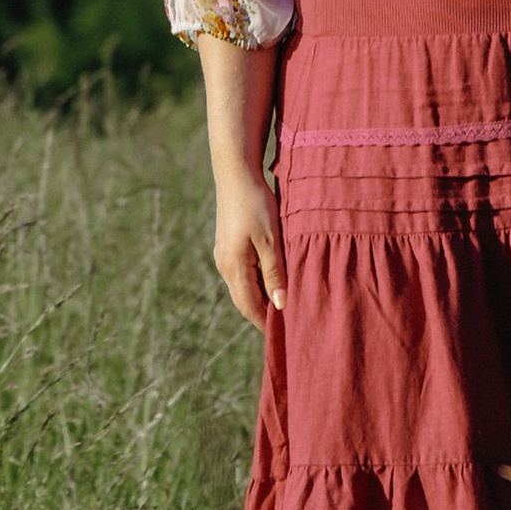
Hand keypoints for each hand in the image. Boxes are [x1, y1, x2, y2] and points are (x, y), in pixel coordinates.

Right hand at [213, 169, 286, 329]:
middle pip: (244, 301)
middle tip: (287, 326)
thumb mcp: (271, 240)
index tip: (285, 335)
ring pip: (243, 287)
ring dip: (260, 298)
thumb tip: (280, 305)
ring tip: (283, 305)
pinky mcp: (227, 246)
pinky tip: (272, 281)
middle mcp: (224, 265)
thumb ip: (275, 274)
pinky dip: (256, 283)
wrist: (236, 175)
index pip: (250, 307)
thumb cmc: (256, 205)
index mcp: (233, 267)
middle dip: (263, 315)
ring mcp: (223, 255)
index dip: (267, 323)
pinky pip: (241, 274)